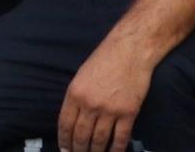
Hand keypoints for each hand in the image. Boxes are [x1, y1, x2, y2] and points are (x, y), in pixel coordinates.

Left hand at [59, 35, 152, 151]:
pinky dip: (116, 149)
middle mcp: (90, 104)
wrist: (129, 52)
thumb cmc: (103, 60)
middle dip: (78, 150)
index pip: (65, 123)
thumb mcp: (81, 76)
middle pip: (81, 135)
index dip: (64, 140)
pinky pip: (120, 137)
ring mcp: (109, 110)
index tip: (65, 149)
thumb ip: (76, 97)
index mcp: (74, 93)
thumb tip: (73, 119)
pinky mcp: (128, 113)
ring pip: (100, 139)